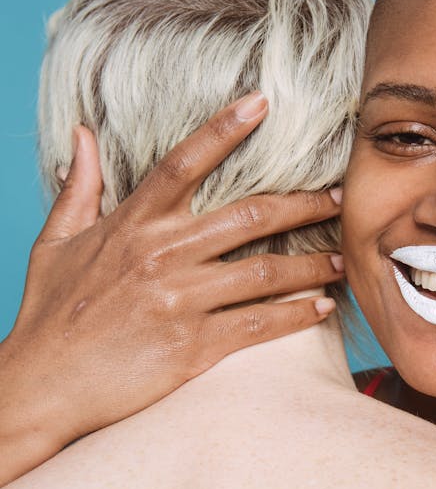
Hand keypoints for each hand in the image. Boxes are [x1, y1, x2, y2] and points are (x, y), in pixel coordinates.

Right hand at [0, 93, 343, 485]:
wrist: (41, 387)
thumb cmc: (48, 315)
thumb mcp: (53, 244)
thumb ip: (78, 188)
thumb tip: (83, 133)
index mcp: (130, 225)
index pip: (183, 162)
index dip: (224, 128)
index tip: (262, 101)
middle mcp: (160, 256)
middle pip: (249, 215)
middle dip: (304, 204)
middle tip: (342, 197)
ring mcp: (180, 301)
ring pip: (264, 272)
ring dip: (311, 265)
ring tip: (342, 259)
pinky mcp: (193, 347)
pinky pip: (258, 325)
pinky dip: (295, 316)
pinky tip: (321, 309)